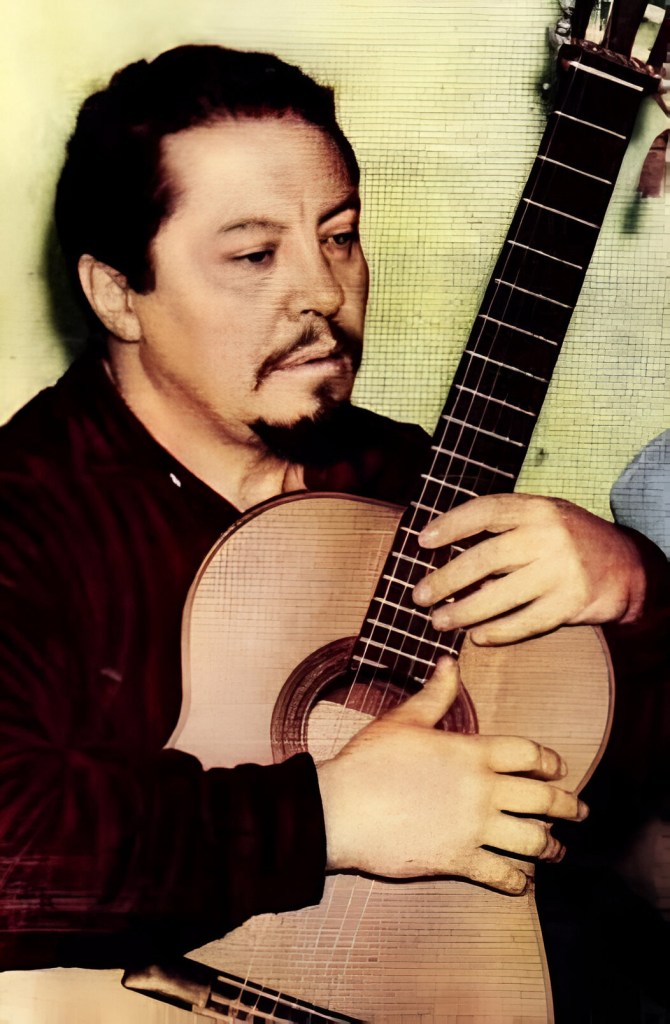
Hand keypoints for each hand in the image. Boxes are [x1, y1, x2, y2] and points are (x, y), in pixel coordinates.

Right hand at [316, 657, 585, 893]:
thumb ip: (435, 694)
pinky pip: (502, 875)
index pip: (529, 753)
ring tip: (556, 850)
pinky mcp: (458, 861)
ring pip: (532, 841)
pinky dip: (518, 881)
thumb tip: (450, 663)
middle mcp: (482, 791)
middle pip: (544, 799)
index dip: (550, 761)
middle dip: (568, 806)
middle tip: (579, 811)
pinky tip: (523, 881)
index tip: (558, 768)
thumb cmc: (369, 762)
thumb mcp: (403, 720)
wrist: (339, 809)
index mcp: (472, 753)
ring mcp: (473, 828)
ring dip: (550, 847)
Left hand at [413, 493, 647, 644]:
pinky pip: (526, 622)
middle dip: (446, 579)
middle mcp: (549, 536)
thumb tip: (446, 557)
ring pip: (501, 595)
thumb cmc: (568, 542)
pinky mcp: (571, 602)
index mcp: (537, 508)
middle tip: (419, 595)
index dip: (451, 524)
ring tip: (439, 621)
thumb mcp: (542, 520)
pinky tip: (478, 637)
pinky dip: (499, 632)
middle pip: (485, 558)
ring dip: (464, 612)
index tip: (422, 541)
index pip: (486, 511)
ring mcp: (561, 570)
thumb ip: (503, 530)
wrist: (626, 567)